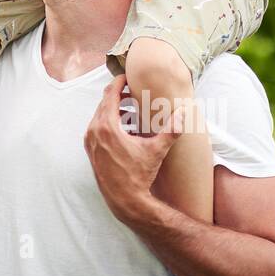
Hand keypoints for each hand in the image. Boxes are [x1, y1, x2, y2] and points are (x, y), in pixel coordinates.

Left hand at [84, 74, 182, 224]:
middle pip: (103, 103)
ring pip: (99, 115)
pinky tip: (124, 128)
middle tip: (132, 91)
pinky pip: (97, 128)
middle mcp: (93, 131)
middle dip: (118, 95)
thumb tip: (184, 113)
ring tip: (130, 109)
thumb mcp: (156, 151)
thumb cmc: (139, 175)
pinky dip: (109, 122)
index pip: (109, 94)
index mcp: (106, 126)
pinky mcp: (90, 150)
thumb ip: (170, 130)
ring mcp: (90, 141)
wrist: (124, 200)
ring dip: (113, 109)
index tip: (127, 76)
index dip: (118, 82)